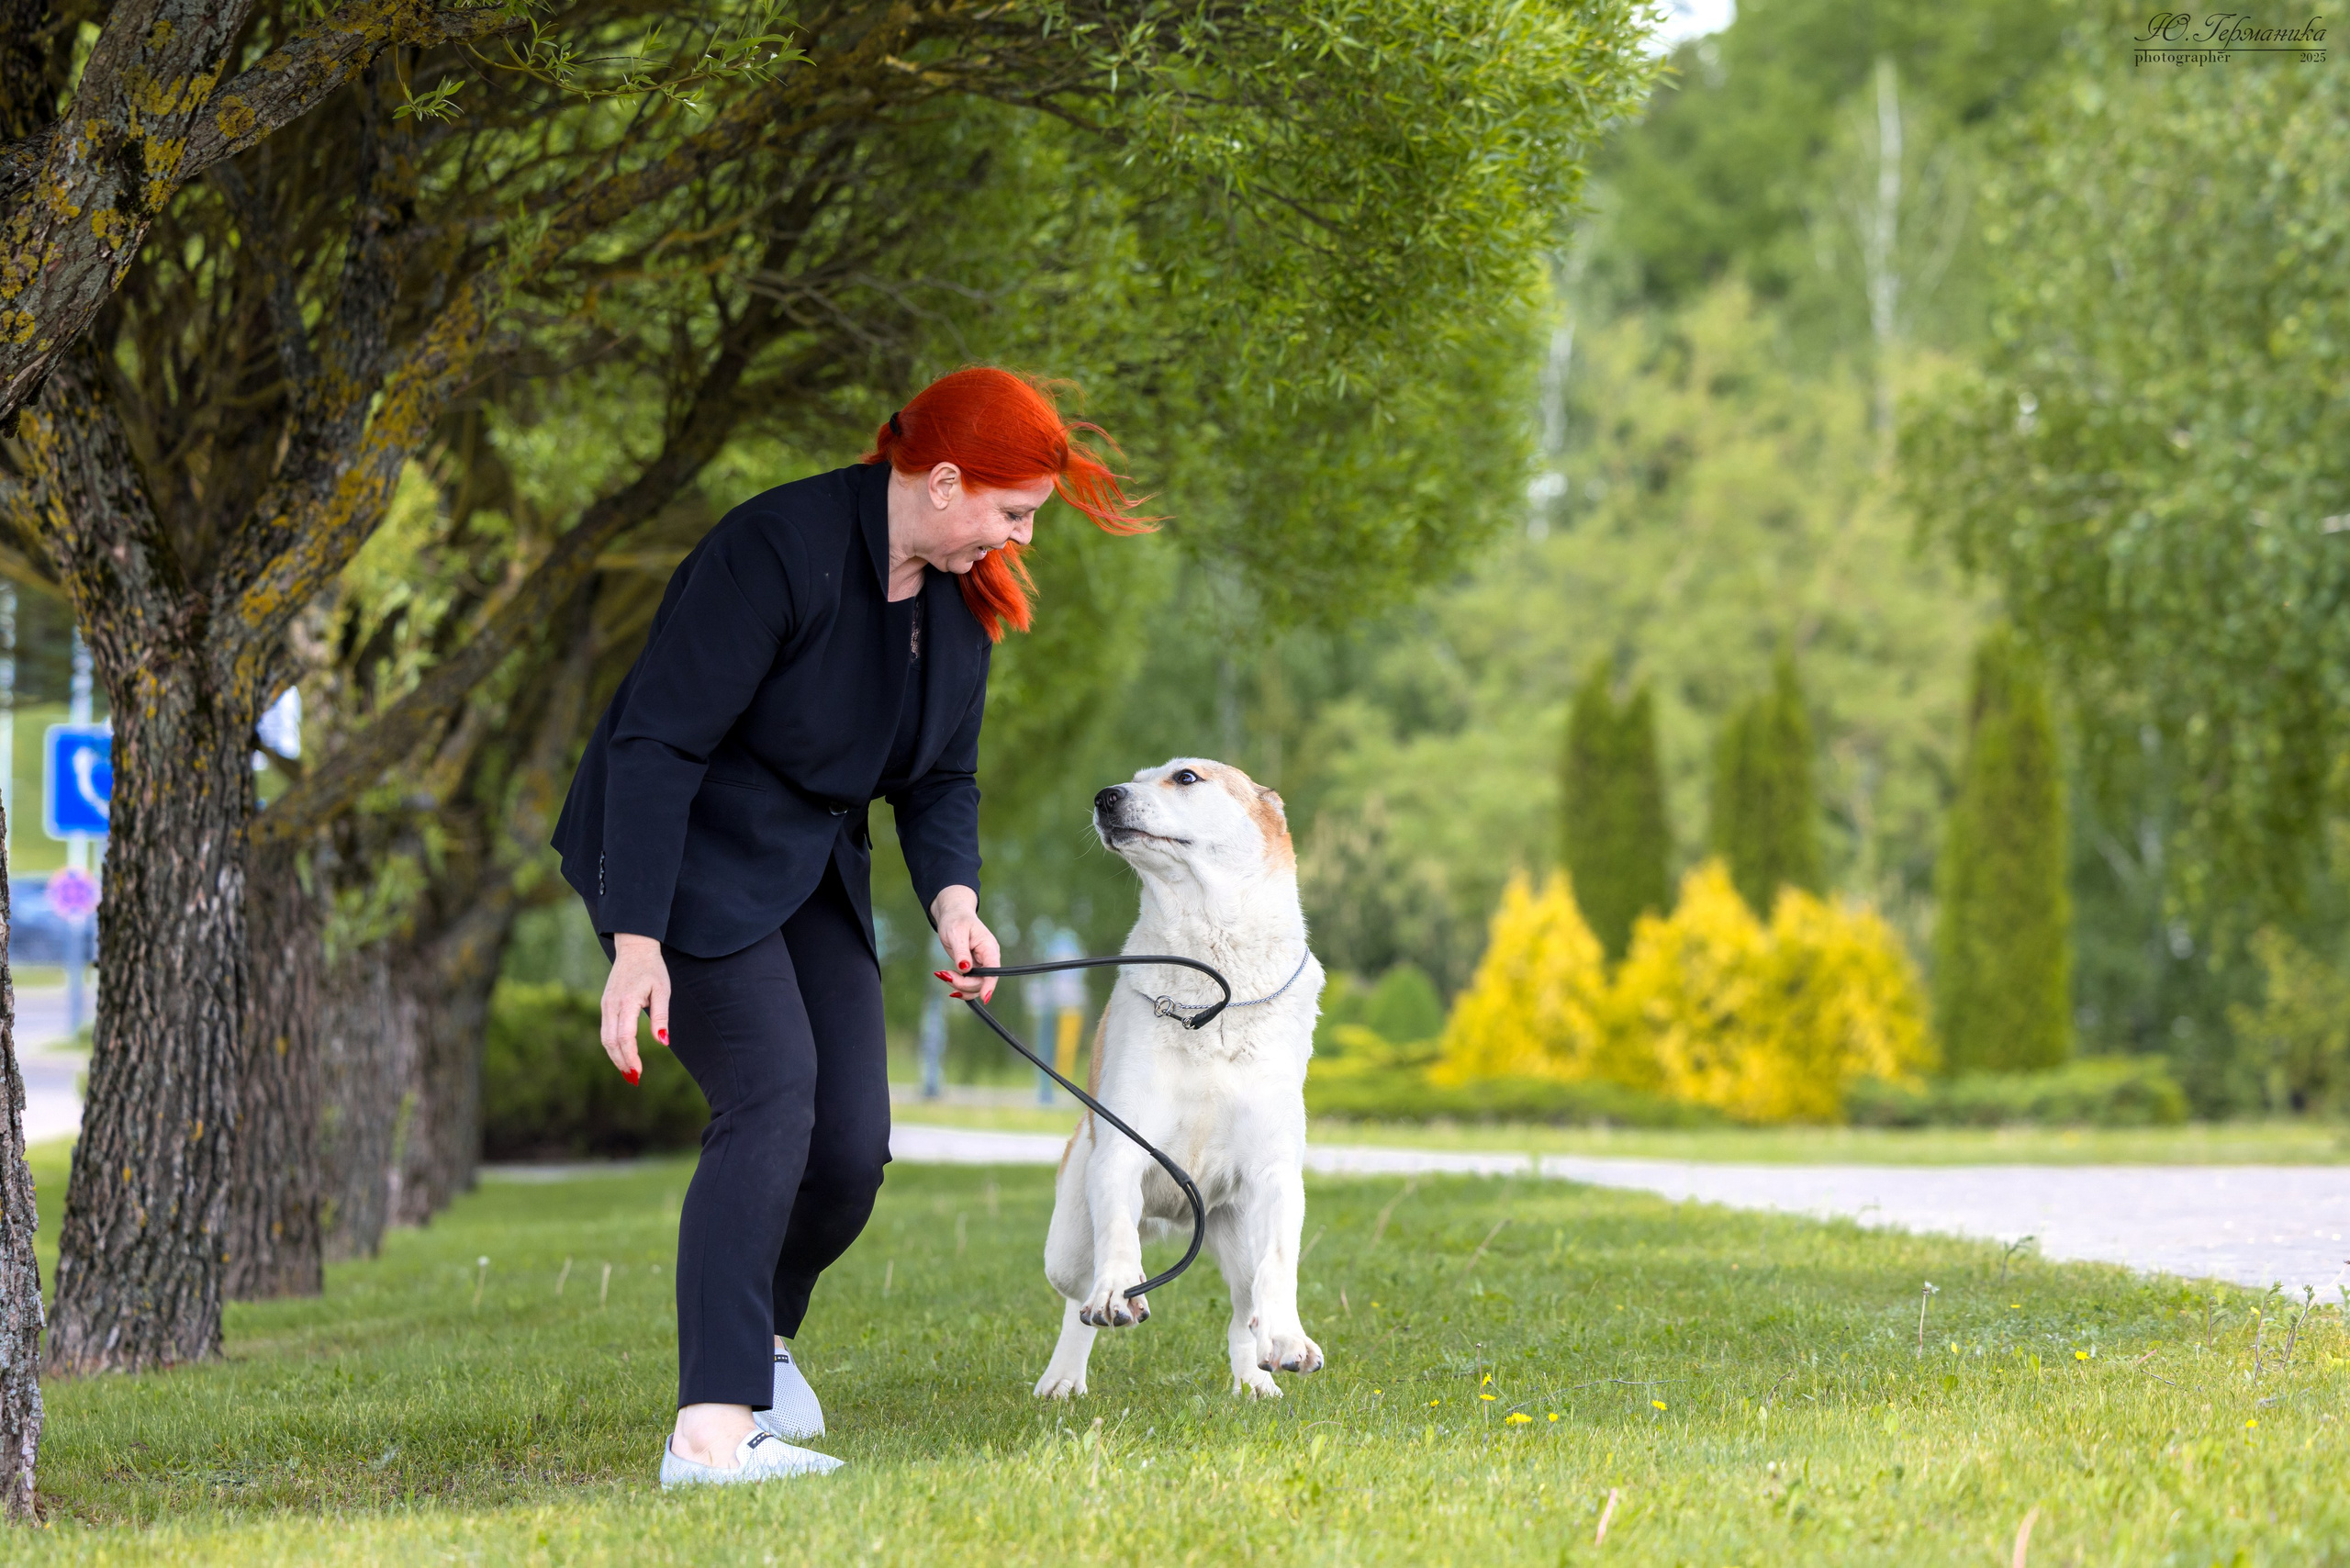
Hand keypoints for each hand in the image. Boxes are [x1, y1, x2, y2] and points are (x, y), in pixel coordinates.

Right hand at [601, 933, 668, 1082]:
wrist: (634, 948)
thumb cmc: (652, 968)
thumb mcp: (663, 991)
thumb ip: (661, 1017)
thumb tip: (662, 1042)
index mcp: (627, 1001)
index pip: (625, 1037)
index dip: (631, 1057)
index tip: (639, 1071)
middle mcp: (611, 1005)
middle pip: (611, 1042)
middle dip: (622, 1062)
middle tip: (634, 1078)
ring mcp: (605, 1005)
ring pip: (605, 1038)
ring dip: (615, 1057)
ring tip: (628, 1071)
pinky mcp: (605, 1004)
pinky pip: (605, 1030)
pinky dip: (612, 1046)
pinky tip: (622, 1054)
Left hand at [929, 885, 999, 1002]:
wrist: (954, 915)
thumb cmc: (956, 920)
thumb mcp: (957, 933)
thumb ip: (962, 951)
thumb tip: (965, 968)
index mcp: (989, 948)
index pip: (993, 970)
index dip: (990, 985)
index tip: (984, 998)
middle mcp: (988, 959)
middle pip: (982, 982)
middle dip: (962, 983)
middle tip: (943, 974)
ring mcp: (981, 965)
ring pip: (975, 987)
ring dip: (958, 986)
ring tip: (942, 974)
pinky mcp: (973, 969)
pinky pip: (968, 984)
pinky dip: (957, 985)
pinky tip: (945, 977)